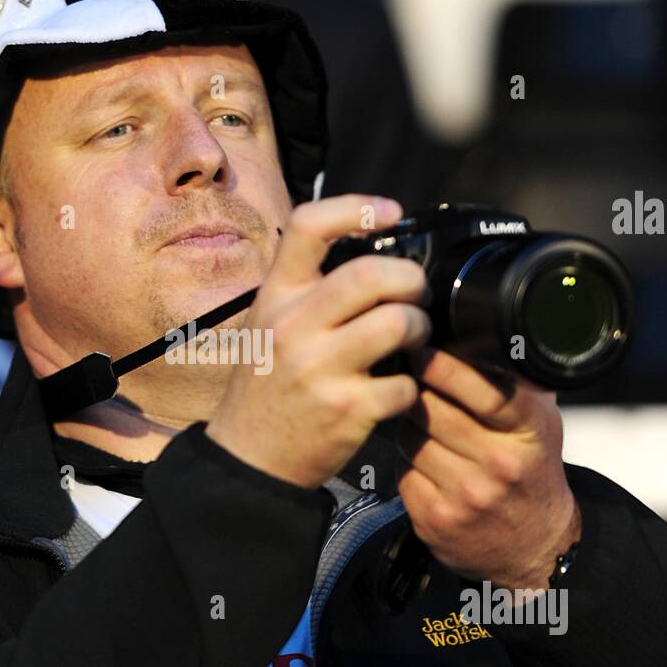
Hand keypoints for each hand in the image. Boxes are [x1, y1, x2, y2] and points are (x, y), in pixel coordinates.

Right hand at [205, 194, 430, 488]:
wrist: (247, 458)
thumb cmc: (265, 388)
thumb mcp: (268, 324)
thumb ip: (309, 289)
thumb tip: (373, 256)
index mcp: (275, 296)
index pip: (308, 227)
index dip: (355, 208)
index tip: (389, 213)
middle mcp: (294, 326)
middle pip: (370, 273)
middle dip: (410, 279)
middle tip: (416, 294)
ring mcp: (320, 369)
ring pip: (397, 323)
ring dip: (420, 328)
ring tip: (413, 338)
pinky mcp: (347, 409)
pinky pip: (405, 383)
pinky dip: (412, 386)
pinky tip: (397, 389)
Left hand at [395, 346, 580, 589]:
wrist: (535, 545)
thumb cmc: (532, 471)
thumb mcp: (540, 422)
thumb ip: (517, 382)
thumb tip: (482, 334)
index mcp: (529, 433)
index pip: (484, 390)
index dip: (445, 366)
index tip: (423, 348)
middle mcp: (500, 466)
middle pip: (434, 411)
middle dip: (416, 389)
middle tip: (409, 377)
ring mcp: (467, 496)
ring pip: (410, 438)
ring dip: (407, 424)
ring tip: (420, 420)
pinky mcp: (436, 519)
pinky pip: (401, 470)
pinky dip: (404, 458)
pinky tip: (421, 456)